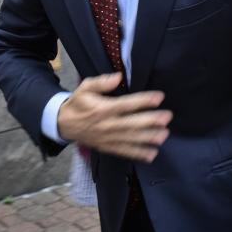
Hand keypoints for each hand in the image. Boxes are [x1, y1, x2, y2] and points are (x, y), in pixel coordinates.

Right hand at [57, 73, 172, 161]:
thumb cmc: (78, 103)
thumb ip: (101, 82)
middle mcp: (106, 125)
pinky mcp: (107, 147)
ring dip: (148, 138)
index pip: (125, 105)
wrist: (63, 124)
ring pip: (130, 139)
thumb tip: (117, 77)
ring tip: (164, 135)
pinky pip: (124, 152)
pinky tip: (152, 153)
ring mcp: (107, 138)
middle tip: (167, 117)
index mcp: (102, 109)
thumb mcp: (85, 87)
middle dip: (150, 121)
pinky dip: (138, 154)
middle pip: (131, 124)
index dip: (142, 101)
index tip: (159, 97)